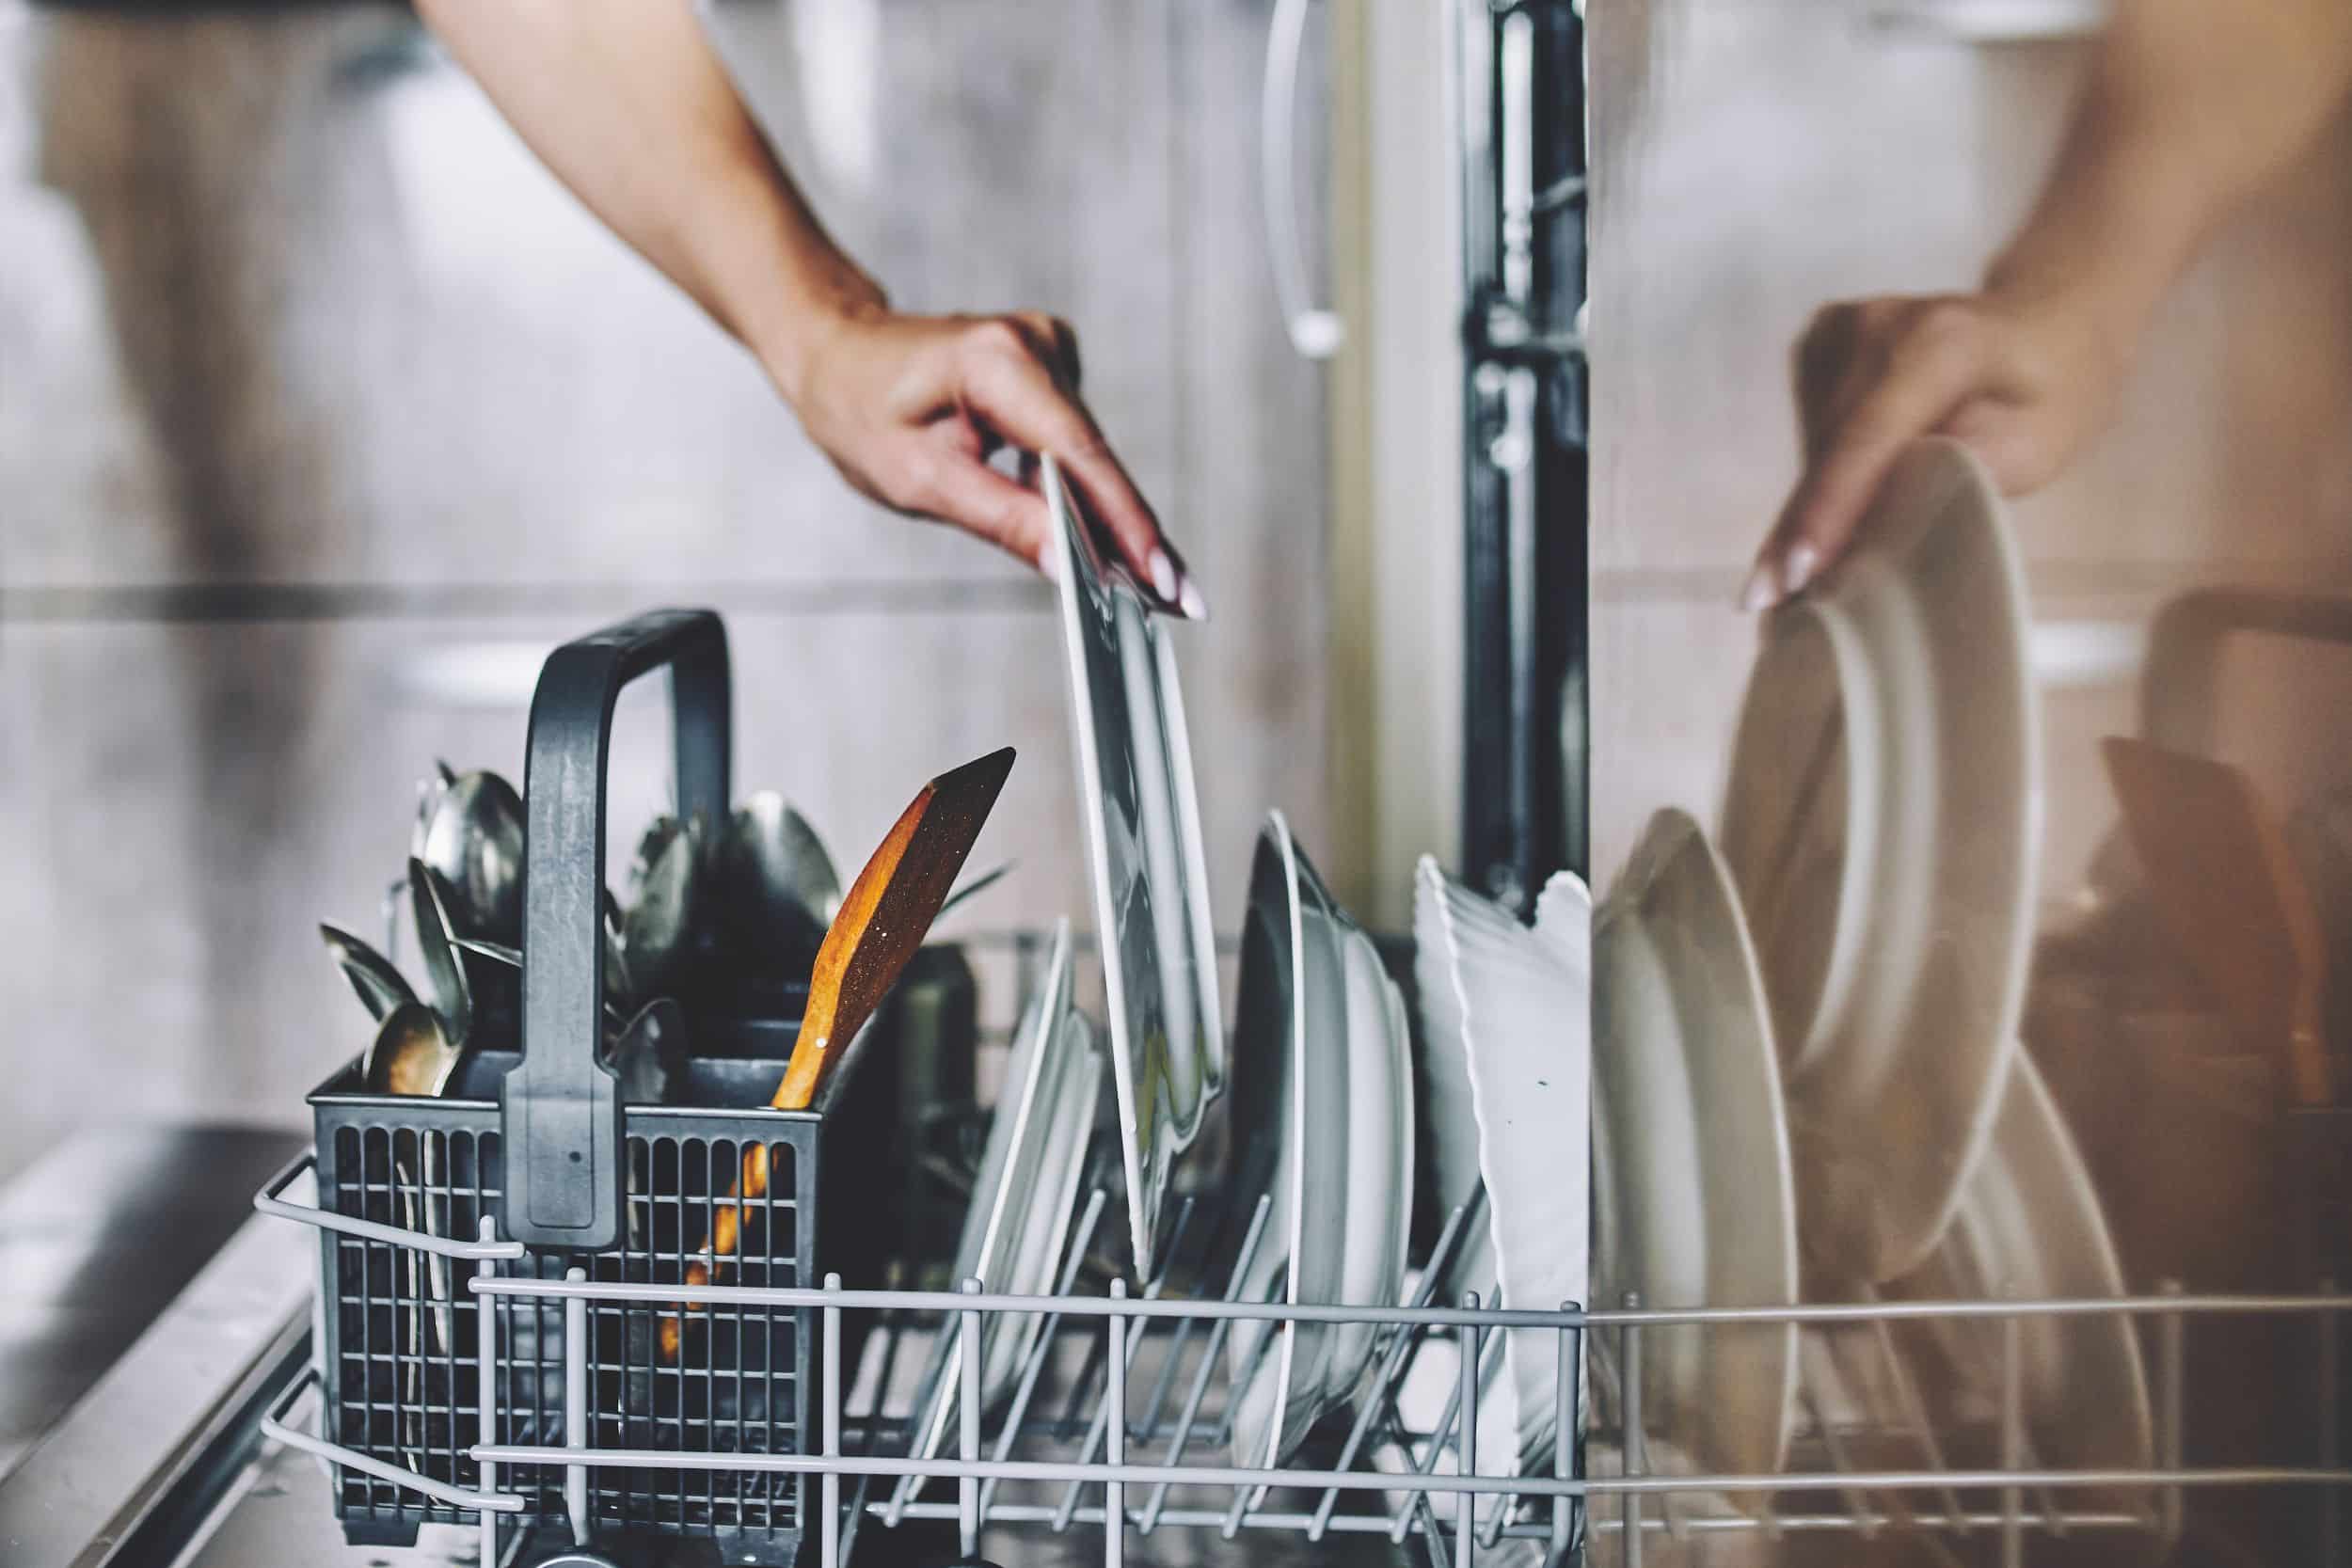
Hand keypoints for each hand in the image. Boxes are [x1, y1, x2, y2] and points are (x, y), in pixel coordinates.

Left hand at [783, 303, 1203, 616]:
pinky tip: (1098, 538)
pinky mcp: (1050, 367)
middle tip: (1179, 602)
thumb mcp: (920, 480)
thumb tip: (1070, 562)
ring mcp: (1048, 350)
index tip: (1164, 579)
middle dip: (1131, 535)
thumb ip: (1002, 518)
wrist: (839, 355)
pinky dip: (1083, 490)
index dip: (1126, 523)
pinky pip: (1076, 443)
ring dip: (1108, 518)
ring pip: (1090, 455)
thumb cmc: (861, 411)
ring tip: (1144, 585)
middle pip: (1096, 457)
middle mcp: (1034, 343)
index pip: (1080, 452)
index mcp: (997, 362)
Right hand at [1744, 284, 2130, 609]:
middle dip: (1803, 525)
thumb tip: (1882, 517)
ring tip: (1801, 564)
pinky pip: (1810, 422)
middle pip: (1829, 444)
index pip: (1868, 436)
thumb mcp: (2037, 446)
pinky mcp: (1824, 335)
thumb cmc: (2053, 391)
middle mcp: (1882, 323)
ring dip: (1809, 503)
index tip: (1794, 573)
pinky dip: (1820, 468)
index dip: (1828, 508)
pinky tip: (1842, 490)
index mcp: (1945, 343)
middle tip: (1775, 600)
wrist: (2046, 320)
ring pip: (1811, 439)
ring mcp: (1846, 323)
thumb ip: (1966, 474)